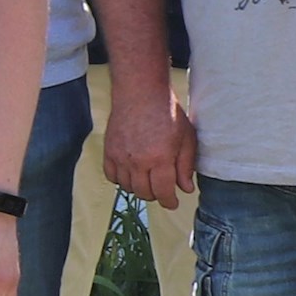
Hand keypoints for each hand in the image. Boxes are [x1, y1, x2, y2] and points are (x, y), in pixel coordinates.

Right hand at [102, 80, 196, 211]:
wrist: (140, 92)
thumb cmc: (167, 112)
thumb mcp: (186, 137)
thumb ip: (186, 165)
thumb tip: (185, 188)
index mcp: (161, 159)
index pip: (163, 192)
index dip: (169, 202)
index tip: (172, 203)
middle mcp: (138, 161)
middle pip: (145, 193)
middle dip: (156, 194)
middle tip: (162, 187)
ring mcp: (121, 157)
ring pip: (128, 187)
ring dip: (139, 187)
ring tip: (147, 178)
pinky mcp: (109, 151)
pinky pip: (111, 176)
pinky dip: (120, 179)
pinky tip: (130, 172)